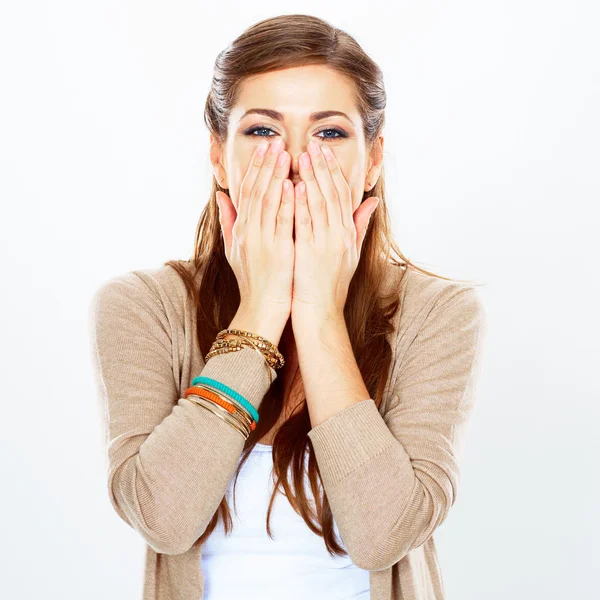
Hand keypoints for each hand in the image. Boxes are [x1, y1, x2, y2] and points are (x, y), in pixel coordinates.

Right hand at [216, 138, 294, 327]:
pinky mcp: (277, 251)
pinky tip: (291, 185)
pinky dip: (285, 202)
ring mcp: (262, 241)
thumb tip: (222, 195)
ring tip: (285, 154)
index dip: (255, 168)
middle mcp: (249, 232)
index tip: (264, 148)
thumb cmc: (252, 279)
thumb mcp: (235, 249)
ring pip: (267, 202)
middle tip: (275, 141)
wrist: (262, 307)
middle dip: (265, 165)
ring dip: (276, 176)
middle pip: (256, 191)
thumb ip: (229, 220)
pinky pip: (281, 222)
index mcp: (241, 229)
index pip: (246, 191)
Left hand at [291, 140, 378, 317]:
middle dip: (323, 167)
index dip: (333, 170)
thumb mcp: (351, 252)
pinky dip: (302, 203)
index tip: (324, 151)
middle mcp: (340, 235)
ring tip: (302, 156)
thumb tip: (373, 201)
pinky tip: (295, 186)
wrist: (321, 310)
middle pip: (332, 193)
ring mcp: (326, 243)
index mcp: (347, 233)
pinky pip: (306, 223)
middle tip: (313, 144)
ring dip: (312, 178)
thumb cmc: (332, 282)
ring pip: (320, 203)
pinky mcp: (310, 252)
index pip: (342, 194)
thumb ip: (360, 225)